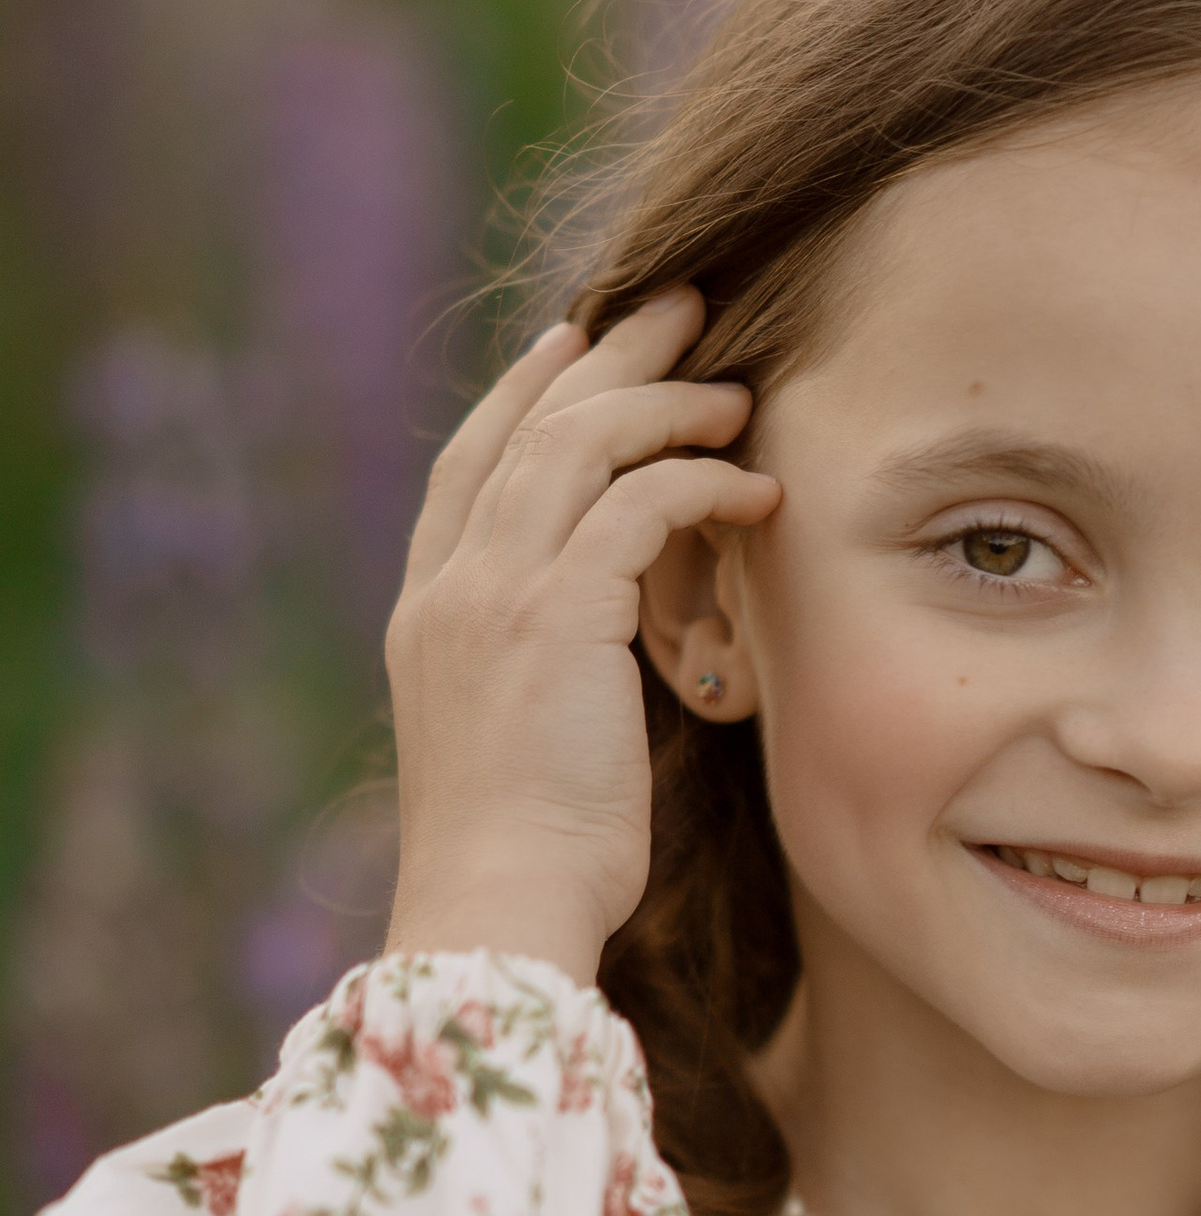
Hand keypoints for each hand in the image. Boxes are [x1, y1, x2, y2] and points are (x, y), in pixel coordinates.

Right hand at [382, 288, 780, 985]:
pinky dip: (700, 482)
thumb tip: (600, 648)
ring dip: (665, 404)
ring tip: (736, 387)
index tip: (573, 344)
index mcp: (430, 613)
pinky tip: (756, 487)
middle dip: (605, 359)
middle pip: (527, 428)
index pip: (471, 464)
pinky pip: (637, 506)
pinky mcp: (555, 616)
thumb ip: (542, 670)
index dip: (524, 393)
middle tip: (677, 307)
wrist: (500, 908)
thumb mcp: (520, 743)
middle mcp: (450, 588)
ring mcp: (493, 595)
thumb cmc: (530, 860)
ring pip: (580, 445)